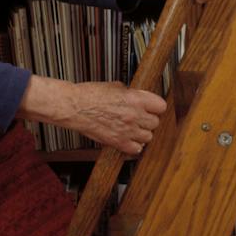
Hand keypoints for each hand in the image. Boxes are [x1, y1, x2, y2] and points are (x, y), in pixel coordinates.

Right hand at [19, 76, 165, 154]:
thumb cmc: (90, 95)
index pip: (161, 106)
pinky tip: (129, 139)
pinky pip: (136, 149)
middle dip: (149, 120)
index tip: (153, 107)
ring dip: (143, 133)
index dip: (156, 106)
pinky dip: (134, 145)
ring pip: (148, 137)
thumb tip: (136, 96)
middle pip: (155, 123)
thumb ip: (130, 93)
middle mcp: (134, 115)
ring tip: (135, 128)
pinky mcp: (118, 142)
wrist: (75, 106)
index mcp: (135, 99)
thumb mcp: (115, 86)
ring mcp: (127, 130)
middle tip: (142, 118)